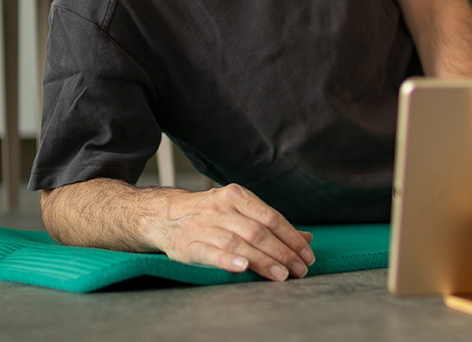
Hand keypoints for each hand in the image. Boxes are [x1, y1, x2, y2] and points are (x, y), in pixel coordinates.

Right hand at [152, 184, 314, 280]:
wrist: (165, 217)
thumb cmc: (211, 216)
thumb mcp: (240, 212)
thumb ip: (271, 225)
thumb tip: (305, 239)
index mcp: (237, 196)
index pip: (271, 217)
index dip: (291, 237)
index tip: (306, 255)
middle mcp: (220, 208)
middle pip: (257, 232)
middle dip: (282, 252)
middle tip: (298, 270)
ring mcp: (203, 225)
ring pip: (238, 243)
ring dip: (262, 260)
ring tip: (280, 275)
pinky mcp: (188, 244)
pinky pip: (210, 252)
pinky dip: (228, 260)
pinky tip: (242, 268)